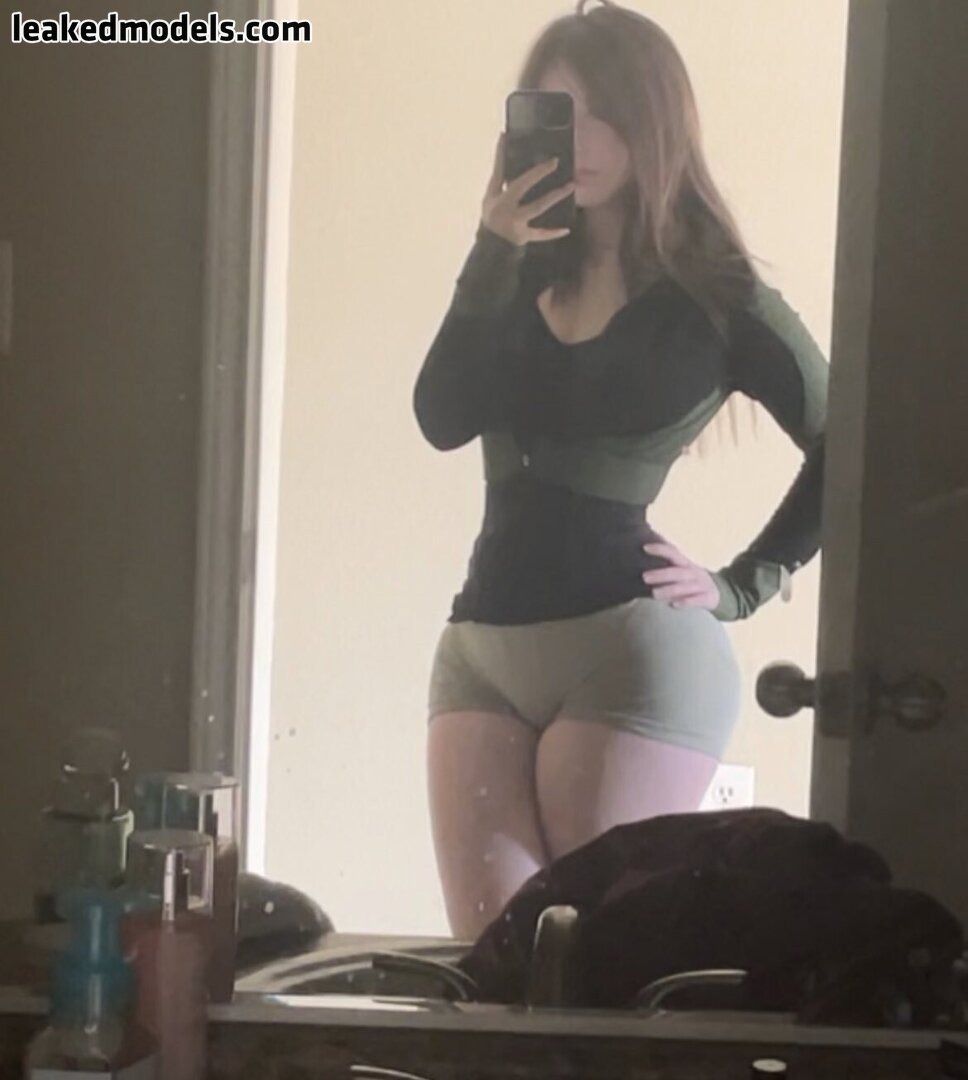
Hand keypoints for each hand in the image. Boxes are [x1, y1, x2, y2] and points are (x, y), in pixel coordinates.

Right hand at [480, 133, 574, 247]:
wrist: (490, 248)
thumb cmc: (492, 219)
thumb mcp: (491, 199)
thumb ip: (500, 181)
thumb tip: (507, 151)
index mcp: (496, 197)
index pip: (498, 171)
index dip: (501, 154)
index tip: (505, 136)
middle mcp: (505, 207)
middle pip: (522, 186)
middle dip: (537, 173)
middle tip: (555, 162)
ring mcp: (515, 222)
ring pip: (537, 207)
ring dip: (554, 196)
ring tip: (570, 187)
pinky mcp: (523, 236)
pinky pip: (540, 235)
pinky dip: (553, 233)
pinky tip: (566, 229)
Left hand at [642, 540, 719, 610]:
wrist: (716, 593)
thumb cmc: (690, 578)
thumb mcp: (682, 566)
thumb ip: (668, 556)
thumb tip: (650, 539)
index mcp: (685, 563)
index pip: (672, 553)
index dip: (660, 549)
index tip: (645, 547)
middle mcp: (693, 572)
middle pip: (677, 572)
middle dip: (661, 574)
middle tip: (644, 577)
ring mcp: (701, 585)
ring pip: (685, 587)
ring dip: (669, 590)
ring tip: (654, 594)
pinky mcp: (707, 598)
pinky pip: (697, 600)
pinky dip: (686, 602)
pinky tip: (674, 605)